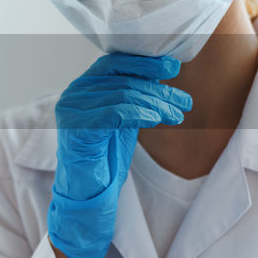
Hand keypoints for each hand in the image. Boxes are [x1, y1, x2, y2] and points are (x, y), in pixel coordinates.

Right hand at [47, 53, 188, 257]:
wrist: (88, 194)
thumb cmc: (105, 157)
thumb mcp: (124, 119)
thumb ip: (134, 95)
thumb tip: (161, 71)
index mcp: (82, 87)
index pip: (114, 62)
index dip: (144, 63)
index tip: (173, 65)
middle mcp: (73, 94)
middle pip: (123, 80)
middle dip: (159, 90)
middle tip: (185, 102)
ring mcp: (72, 110)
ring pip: (124, 95)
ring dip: (157, 104)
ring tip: (178, 115)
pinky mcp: (77, 129)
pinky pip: (116, 113)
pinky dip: (141, 114)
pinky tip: (158, 120)